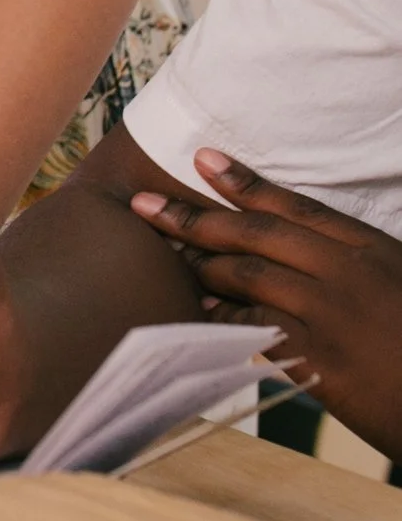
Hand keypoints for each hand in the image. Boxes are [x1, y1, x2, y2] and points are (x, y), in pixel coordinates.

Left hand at [132, 149, 401, 461]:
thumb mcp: (400, 280)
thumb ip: (350, 260)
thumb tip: (298, 248)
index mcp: (373, 249)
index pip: (297, 207)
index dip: (244, 183)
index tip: (202, 159)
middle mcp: (350, 274)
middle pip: (258, 235)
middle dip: (194, 218)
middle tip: (145, 205)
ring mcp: (334, 316)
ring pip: (248, 276)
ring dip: (201, 266)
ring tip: (164, 255)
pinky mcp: (321, 360)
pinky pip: (255, 328)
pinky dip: (222, 316)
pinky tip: (197, 311)